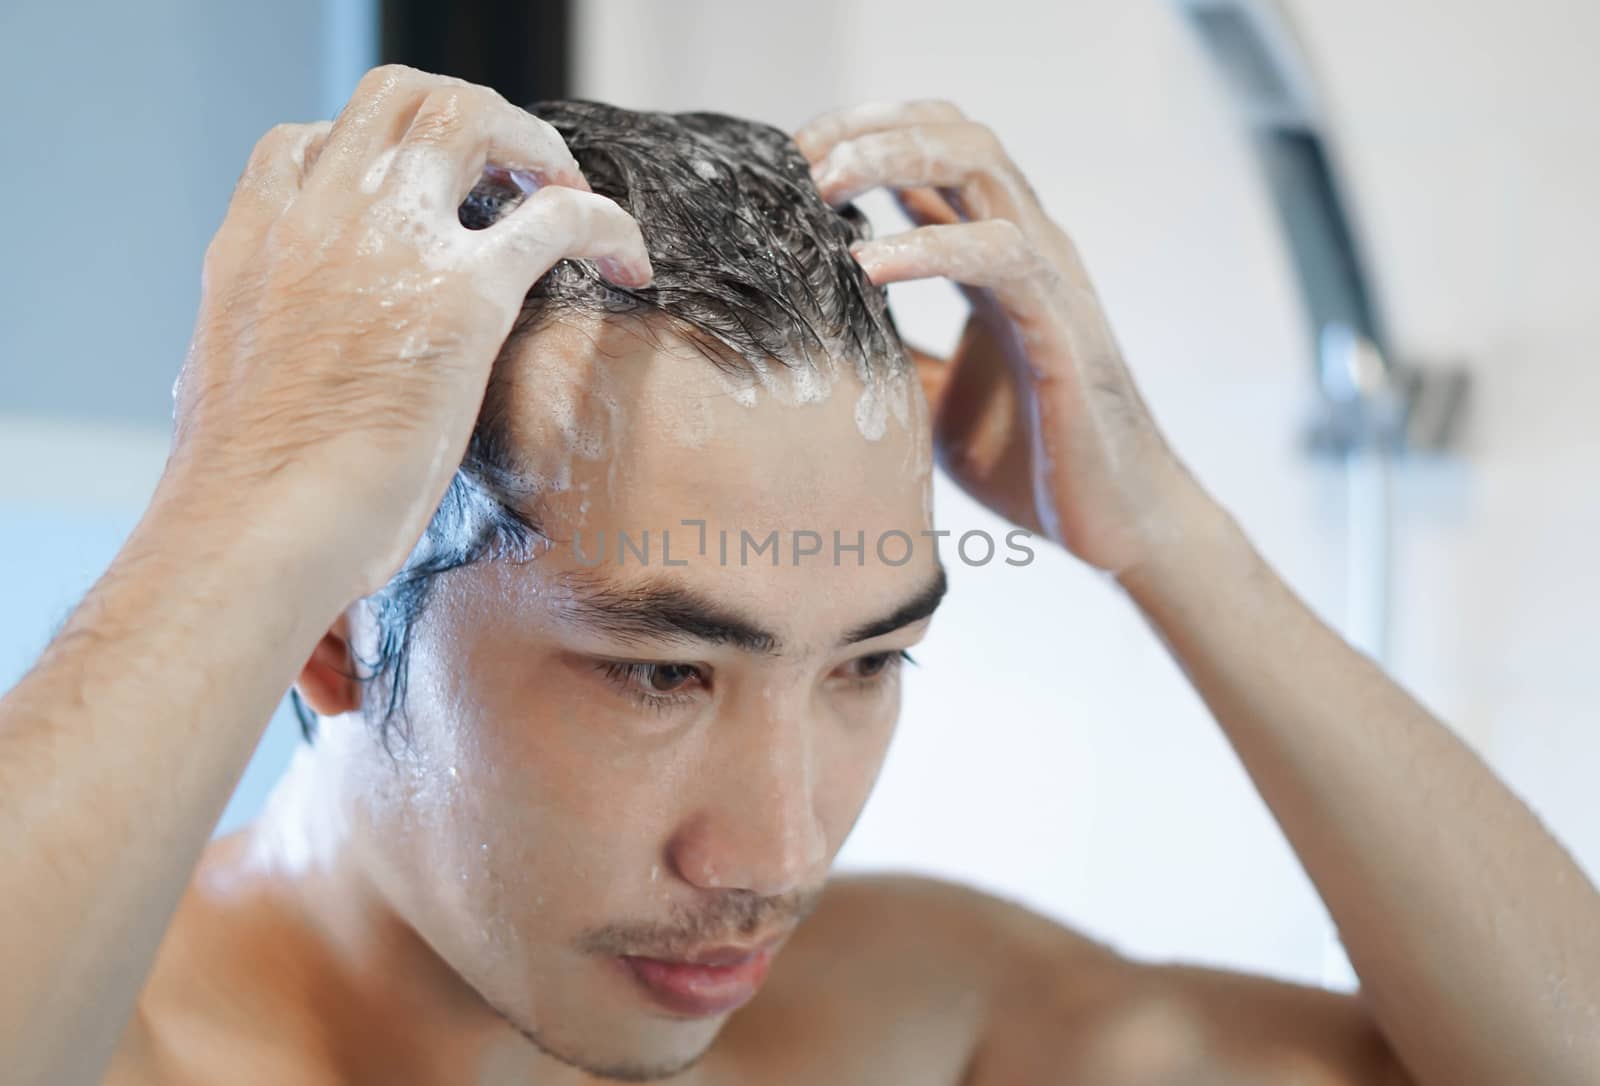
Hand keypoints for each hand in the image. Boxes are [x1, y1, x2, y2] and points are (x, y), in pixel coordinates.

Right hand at [165, 64, 651, 597]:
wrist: (252, 534)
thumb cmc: (243, 498)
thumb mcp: (227, 392)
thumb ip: (266, 350)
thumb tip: (292, 379)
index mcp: (254, 242)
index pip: (305, 140)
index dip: (375, 152)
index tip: (420, 193)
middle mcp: (317, 219)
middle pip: (397, 99)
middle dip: (468, 121)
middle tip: (513, 173)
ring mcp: (391, 245)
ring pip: (471, 119)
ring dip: (534, 143)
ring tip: (569, 190)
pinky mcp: (465, 297)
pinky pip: (560, 217)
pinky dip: (609, 223)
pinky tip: (631, 266)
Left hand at [796, 100, 1197, 575]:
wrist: (1112, 523)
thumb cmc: (1027, 459)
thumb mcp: (928, 393)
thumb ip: (886, 349)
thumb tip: (806, 336)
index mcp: (991, 255)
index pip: (930, 155)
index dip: (858, 138)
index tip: (786, 165)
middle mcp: (1025, 246)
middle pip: (954, 131)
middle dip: (868, 128)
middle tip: (797, 158)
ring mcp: (1049, 274)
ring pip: (981, 163)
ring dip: (894, 158)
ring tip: (823, 185)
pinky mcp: (1061, 323)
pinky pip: (1001, 252)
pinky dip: (930, 245)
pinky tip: (867, 265)